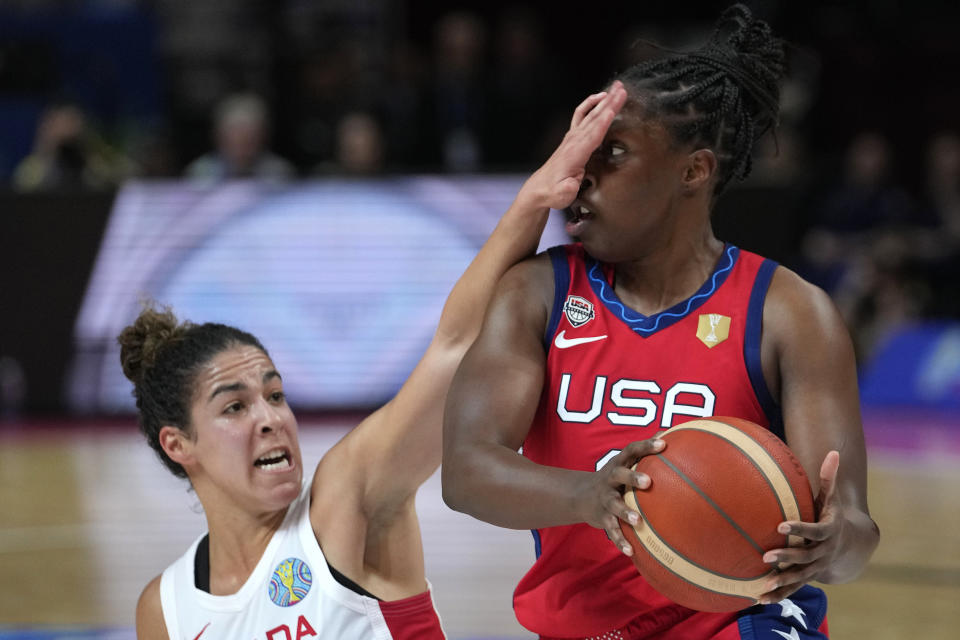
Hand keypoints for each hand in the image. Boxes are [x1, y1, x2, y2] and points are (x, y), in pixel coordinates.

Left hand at [519, 80, 627, 210]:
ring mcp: (572, 138)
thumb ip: (567, 190)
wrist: (540, 189)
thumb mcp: (561, 195)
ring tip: (616, 88)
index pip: (592, 135)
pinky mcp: (571, 137)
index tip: (614, 108)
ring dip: (604, 100)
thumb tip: (571, 185)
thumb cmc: (553, 192)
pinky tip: (599, 97)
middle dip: (609, 104)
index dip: (603, 122)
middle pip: (594, 119)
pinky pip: (581, 116)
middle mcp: (573, 142)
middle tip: (622, 90)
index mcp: (575, 154)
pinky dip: (590, 105)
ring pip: (590, 114)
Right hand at [576, 438, 664, 556]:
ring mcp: (605, 498)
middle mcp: (610, 479)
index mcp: (618, 464)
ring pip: (614, 505)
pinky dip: (620, 541)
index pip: (631, 450)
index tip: (663, 444)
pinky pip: (611, 530)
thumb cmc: (614, 478)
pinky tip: (630, 552)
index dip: (646, 446)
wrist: (580, 496)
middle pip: (619, 475)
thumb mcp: (625, 464)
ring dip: (625, 513)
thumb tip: (670, 434)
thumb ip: (644, 454)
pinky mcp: (602, 517)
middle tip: (649, 482)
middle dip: (632, 478)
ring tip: (638, 522)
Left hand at [758, 450, 843, 602]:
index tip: (780, 526)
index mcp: (827, 532)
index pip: (813, 532)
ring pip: (799, 577)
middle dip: (786, 558)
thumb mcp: (831, 499)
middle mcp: (822, 553)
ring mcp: (815, 568)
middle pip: (804, 557)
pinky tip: (758, 599)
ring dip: (781, 582)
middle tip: (766, 556)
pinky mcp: (806, 578)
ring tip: (763, 585)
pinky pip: (792, 588)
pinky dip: (778, 595)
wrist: (847, 546)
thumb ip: (829, 478)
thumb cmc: (831, 516)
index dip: (798, 529)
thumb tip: (834, 452)